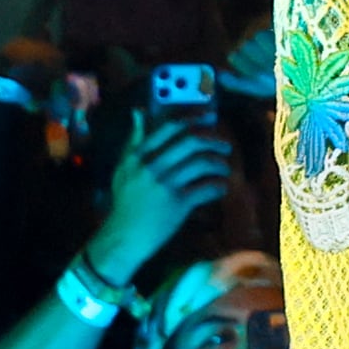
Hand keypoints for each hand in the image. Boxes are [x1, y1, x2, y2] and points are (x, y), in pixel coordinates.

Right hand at [93, 112, 234, 275]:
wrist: (124, 237)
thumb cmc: (125, 202)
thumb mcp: (123, 168)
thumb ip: (133, 141)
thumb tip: (137, 112)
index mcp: (139, 157)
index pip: (169, 128)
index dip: (193, 119)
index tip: (209, 116)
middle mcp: (152, 168)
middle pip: (191, 143)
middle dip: (213, 141)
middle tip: (225, 146)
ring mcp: (166, 186)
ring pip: (202, 164)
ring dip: (219, 164)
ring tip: (223, 169)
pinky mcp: (178, 204)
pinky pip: (206, 189)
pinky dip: (218, 186)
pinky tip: (221, 188)